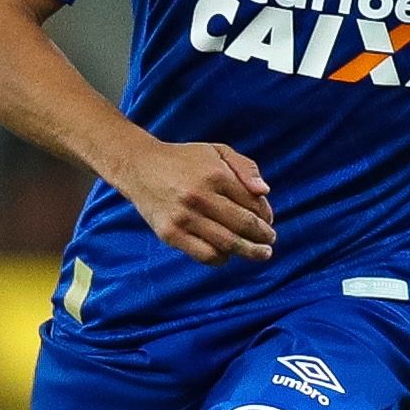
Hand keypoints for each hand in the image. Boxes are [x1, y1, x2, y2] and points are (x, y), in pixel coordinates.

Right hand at [110, 140, 275, 265]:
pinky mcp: (170, 234)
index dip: (266, 215)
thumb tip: (264, 192)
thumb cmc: (184, 160)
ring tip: (260, 253)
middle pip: (244, 225)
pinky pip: (205, 255)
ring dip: (250, 252)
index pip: (253, 203)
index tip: (268, 220)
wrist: (139, 166)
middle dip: (264, 237)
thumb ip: (245, 167)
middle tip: (270, 242)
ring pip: (228, 244)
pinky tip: (227, 253)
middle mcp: (199, 196)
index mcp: (215, 174)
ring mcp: (184, 217)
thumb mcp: (216, 151)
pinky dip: (222, 258)